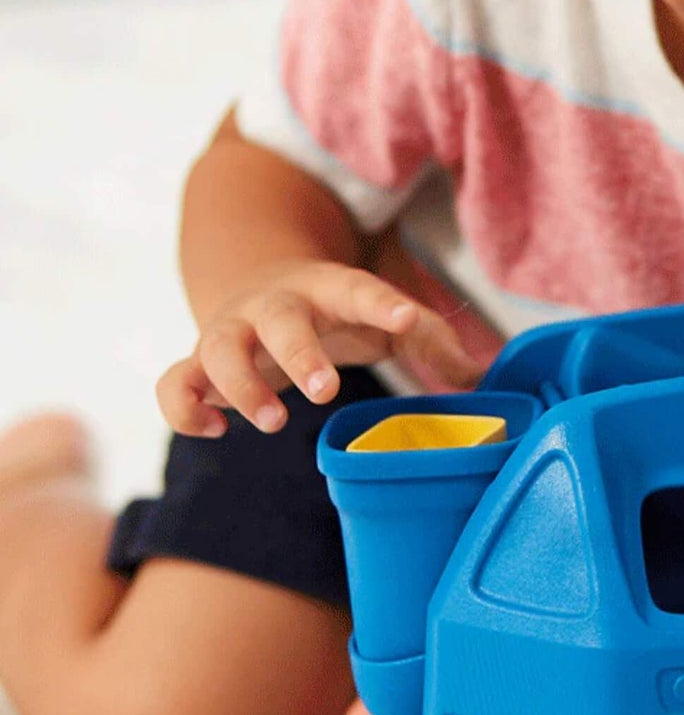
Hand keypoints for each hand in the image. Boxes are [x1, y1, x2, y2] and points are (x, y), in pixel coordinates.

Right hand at [157, 259, 484, 436]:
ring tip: (273, 423)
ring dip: (239, 386)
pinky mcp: (199, 362)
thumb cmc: (340, 311)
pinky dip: (183, 407)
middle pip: (278, 320)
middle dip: (299, 354)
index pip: (357, 289)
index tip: (407, 319)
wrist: (262, 283)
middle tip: (325, 391)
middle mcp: (274, 305)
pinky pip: (174, 383)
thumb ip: (431, 342)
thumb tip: (479, 379)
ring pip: (217, 348)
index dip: (383, 304)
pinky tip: (216, 431)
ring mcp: (231, 331)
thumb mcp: (387, 318)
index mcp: (329, 289)